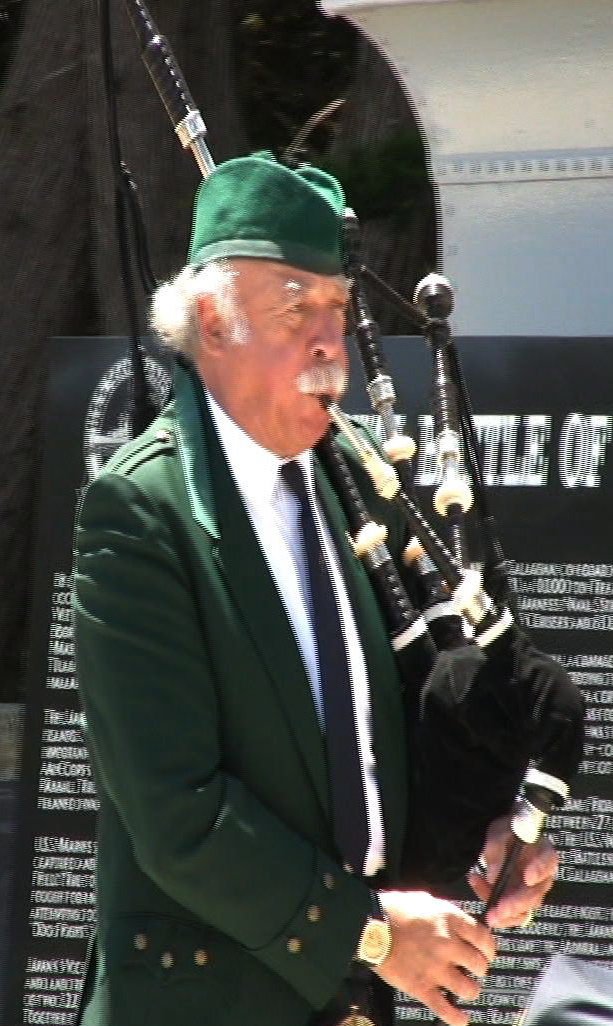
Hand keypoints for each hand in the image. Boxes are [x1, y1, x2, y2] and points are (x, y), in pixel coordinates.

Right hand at [376, 890, 495, 1025]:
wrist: (369, 925)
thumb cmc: (394, 909)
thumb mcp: (426, 900)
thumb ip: (446, 913)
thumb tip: (459, 923)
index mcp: (449, 920)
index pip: (483, 938)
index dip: (489, 948)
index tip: (487, 952)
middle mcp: (447, 944)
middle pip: (479, 964)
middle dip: (480, 969)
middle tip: (475, 970)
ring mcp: (435, 968)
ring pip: (468, 988)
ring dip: (471, 990)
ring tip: (467, 989)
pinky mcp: (421, 986)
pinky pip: (445, 1008)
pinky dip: (456, 1017)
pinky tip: (462, 1019)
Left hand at [467, 813, 557, 928]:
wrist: (503, 838)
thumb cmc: (506, 831)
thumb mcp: (499, 831)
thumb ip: (497, 848)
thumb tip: (494, 877)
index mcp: (542, 852)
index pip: (548, 861)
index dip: (540, 871)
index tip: (528, 878)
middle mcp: (541, 875)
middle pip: (535, 894)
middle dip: (517, 904)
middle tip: (500, 910)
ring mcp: (530, 891)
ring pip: (524, 910)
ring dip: (506, 916)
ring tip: (488, 913)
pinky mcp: (518, 900)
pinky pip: (510, 912)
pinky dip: (494, 908)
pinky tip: (478, 887)